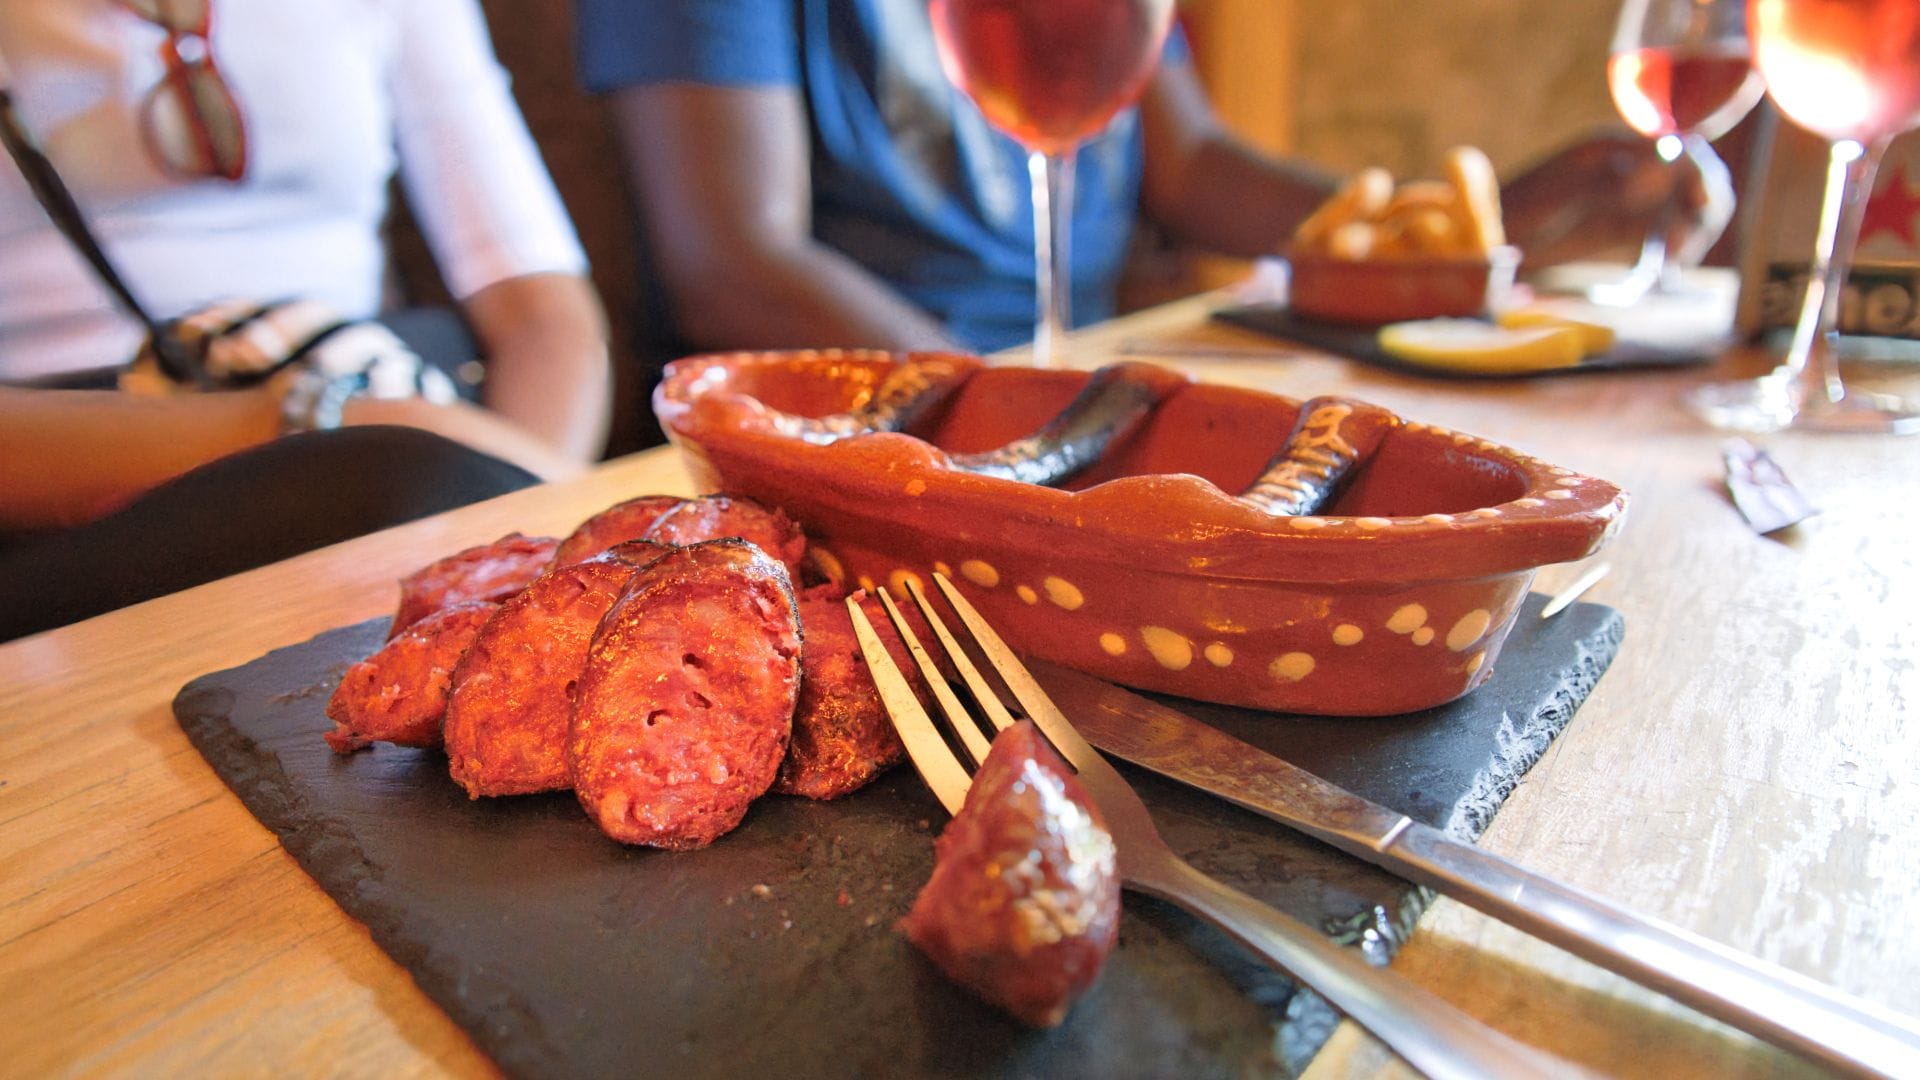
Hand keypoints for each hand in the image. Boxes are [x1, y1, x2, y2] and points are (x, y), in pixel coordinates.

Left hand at [1501, 130, 1726, 267]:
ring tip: (1675, 261)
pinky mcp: (1628, 227)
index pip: (1677, 146)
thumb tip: (1655, 162)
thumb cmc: (1511, 211)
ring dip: (1695, 228)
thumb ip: (1603, 177)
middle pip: (1693, 174)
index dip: (1698, 172)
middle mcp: (1631, 165)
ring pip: (1687, 205)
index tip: (1701, 205)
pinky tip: (1668, 269)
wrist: (1485, 243)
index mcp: (1614, 145)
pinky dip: (1676, 248)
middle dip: (1704, 203)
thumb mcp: (1555, 192)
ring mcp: (1632, 196)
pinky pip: (1667, 233)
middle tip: (1687, 243)